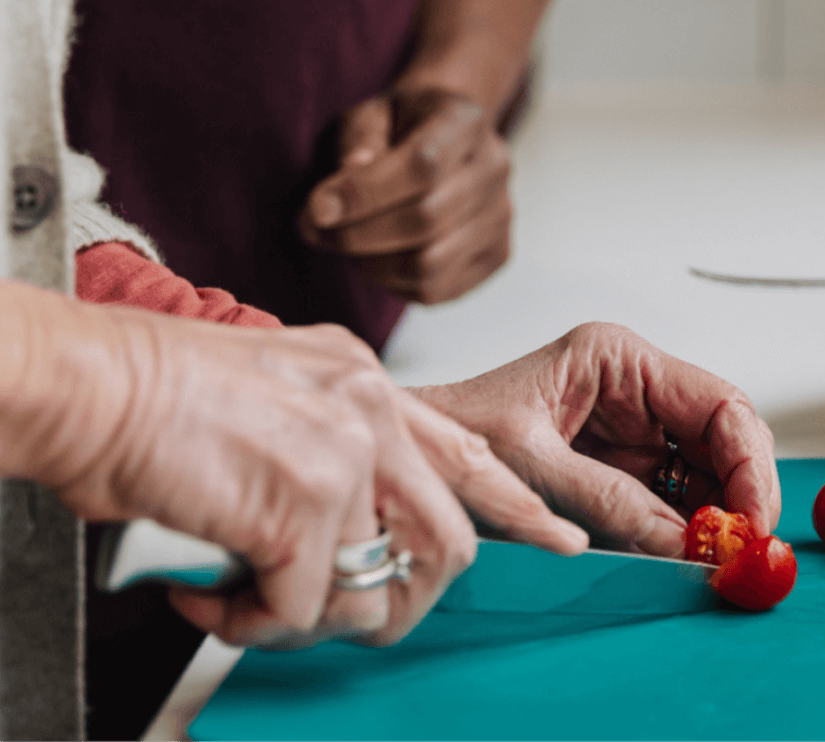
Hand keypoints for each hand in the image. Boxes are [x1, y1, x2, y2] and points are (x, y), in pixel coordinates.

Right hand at [7, 289, 583, 647]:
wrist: (88, 381)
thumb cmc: (158, 391)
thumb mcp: (274, 394)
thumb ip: (328, 445)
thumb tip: (342, 525)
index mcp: (364, 381)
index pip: (469, 448)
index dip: (516, 503)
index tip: (558, 538)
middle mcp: (367, 409)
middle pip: (448, 537)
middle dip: (400, 597)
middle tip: (342, 611)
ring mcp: (342, 455)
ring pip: (369, 586)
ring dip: (307, 613)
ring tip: (246, 598)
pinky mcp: (300, 507)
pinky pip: (298, 609)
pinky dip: (249, 620)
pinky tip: (207, 591)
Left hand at [298, 88, 511, 303]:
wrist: (447, 141)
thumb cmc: (399, 127)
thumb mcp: (369, 115)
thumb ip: (355, 146)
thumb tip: (336, 199)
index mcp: (465, 120)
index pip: (422, 165)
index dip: (364, 194)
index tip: (314, 210)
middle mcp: (495, 168)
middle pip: (426, 219)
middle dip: (357, 235)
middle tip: (315, 232)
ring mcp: (502, 215)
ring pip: (429, 264)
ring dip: (372, 264)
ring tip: (348, 245)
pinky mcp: (498, 254)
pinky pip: (436, 291)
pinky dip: (394, 283)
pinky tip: (378, 258)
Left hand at [416, 323, 780, 556]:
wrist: (418, 452)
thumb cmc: (459, 430)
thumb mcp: (532, 464)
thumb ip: (610, 502)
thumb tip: (687, 543)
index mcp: (617, 358)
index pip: (717, 401)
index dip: (748, 461)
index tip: (752, 518)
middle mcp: (634, 387)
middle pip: (724, 438)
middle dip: (741, 494)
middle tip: (745, 550)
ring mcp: (633, 428)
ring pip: (708, 472)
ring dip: (718, 516)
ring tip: (717, 560)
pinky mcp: (623, 466)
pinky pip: (677, 497)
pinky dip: (690, 530)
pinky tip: (689, 555)